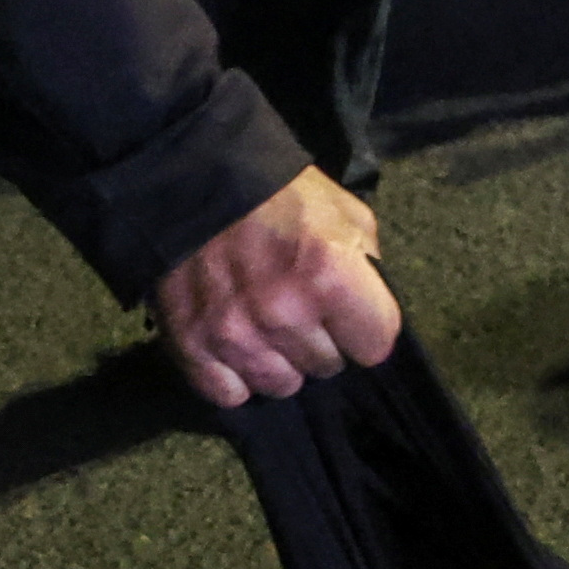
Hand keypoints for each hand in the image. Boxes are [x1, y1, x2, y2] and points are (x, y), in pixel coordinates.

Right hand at [148, 166, 396, 405]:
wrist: (193, 176)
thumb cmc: (278, 192)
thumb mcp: (345, 213)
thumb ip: (366, 266)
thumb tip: (369, 307)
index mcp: (330, 276)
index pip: (375, 347)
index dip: (365, 329)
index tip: (350, 316)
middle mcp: (283, 313)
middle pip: (326, 367)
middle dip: (320, 341)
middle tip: (300, 309)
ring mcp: (235, 334)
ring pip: (280, 384)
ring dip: (279, 361)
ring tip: (266, 326)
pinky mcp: (193, 344)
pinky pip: (228, 392)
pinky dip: (233, 375)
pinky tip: (235, 345)